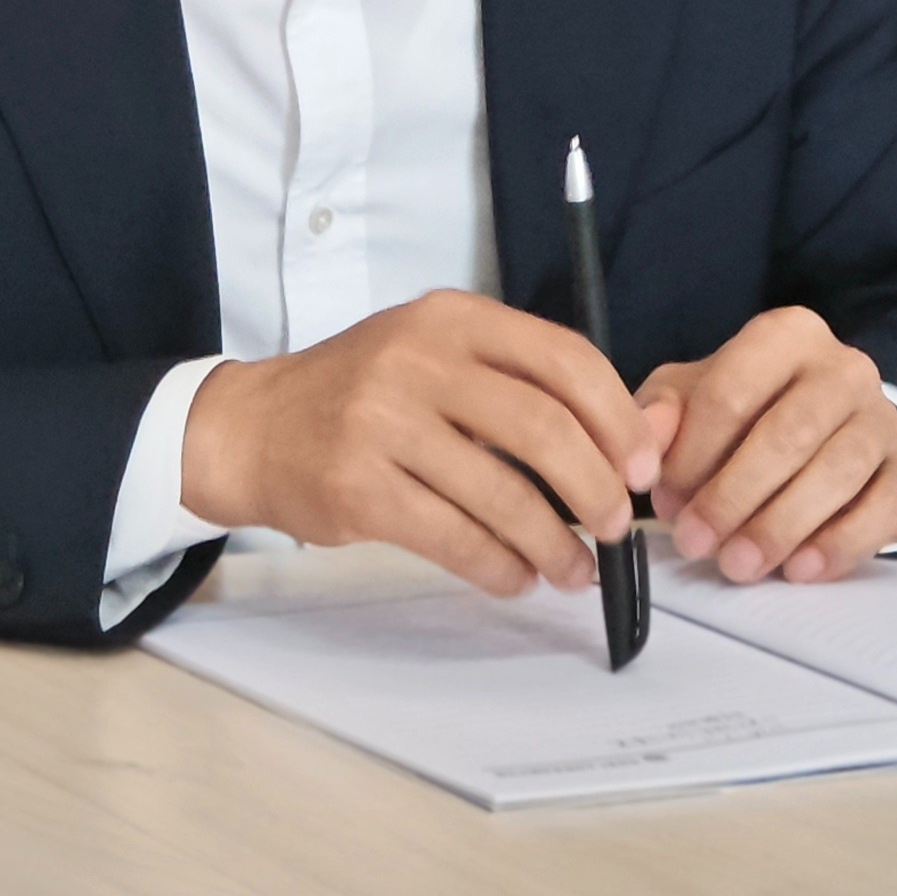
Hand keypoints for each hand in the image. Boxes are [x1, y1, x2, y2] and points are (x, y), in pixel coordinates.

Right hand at [180, 290, 661, 597]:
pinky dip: (500, 567)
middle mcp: (419, 360)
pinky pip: (455, 537)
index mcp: (452, 319)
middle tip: (615, 527)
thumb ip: (520, 383)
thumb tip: (629, 443)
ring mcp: (384, 424)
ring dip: (554, 544)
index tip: (642, 467)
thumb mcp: (436, 354)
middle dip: (596, 489)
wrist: (254, 428)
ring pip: (503, 495)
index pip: (564, 358)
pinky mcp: (359, 489)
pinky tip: (516, 576)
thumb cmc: (364, 394)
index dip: (617, 418)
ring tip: (574, 570)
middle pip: (543, 428)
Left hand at [639, 306, 896, 585]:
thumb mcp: (693, 394)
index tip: (666, 497)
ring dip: (780, 526)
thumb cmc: (749, 408)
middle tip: (696, 542)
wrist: (830, 424)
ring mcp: (883, 419)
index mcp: (787, 335)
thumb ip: (662, 411)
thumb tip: (647, 439)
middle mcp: (843, 368)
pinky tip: (799, 568)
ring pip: (838, 472)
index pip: (734, 390)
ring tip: (738, 564)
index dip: (694, 452)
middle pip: (789, 433)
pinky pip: (884, 510)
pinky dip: (840, 544)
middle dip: (734, 495)